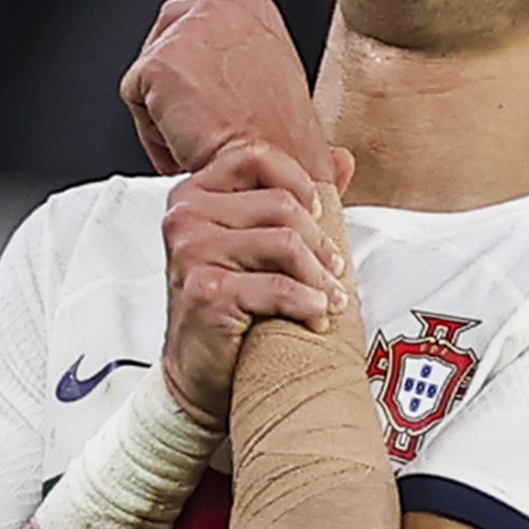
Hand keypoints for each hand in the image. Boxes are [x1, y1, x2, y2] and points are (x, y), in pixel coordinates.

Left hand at [120, 0, 339, 183]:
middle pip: (164, 43)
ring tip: (202, 136)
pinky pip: (135, 100)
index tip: (207, 101)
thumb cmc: (282, 141)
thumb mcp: (270, 74)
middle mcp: (218, 6)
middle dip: (175, 89)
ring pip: (149, 75)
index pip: (192, 24)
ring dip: (167, 113)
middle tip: (202, 121)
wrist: (276, 171)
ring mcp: (188, 31)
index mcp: (249, 3)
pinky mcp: (159, 63)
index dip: (195, 73)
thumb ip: (234, 54)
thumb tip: (208, 65)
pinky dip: (154, 133)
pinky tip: (188, 144)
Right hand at [159, 142, 349, 426]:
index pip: (255, 157)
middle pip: (280, 205)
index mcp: (193, 194)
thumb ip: (293, 196)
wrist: (198, 371)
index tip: (317, 216)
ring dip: (319, 276)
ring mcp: (192, 252)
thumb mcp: (255, 243)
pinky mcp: (206, 291)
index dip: (299, 183)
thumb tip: (342, 160)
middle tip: (333, 272)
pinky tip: (315, 317)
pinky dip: (308, 304)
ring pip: (285, 242)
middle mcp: (185, 216)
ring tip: (330, 298)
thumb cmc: (229, 305)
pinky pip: (279, 287)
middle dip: (319, 242)